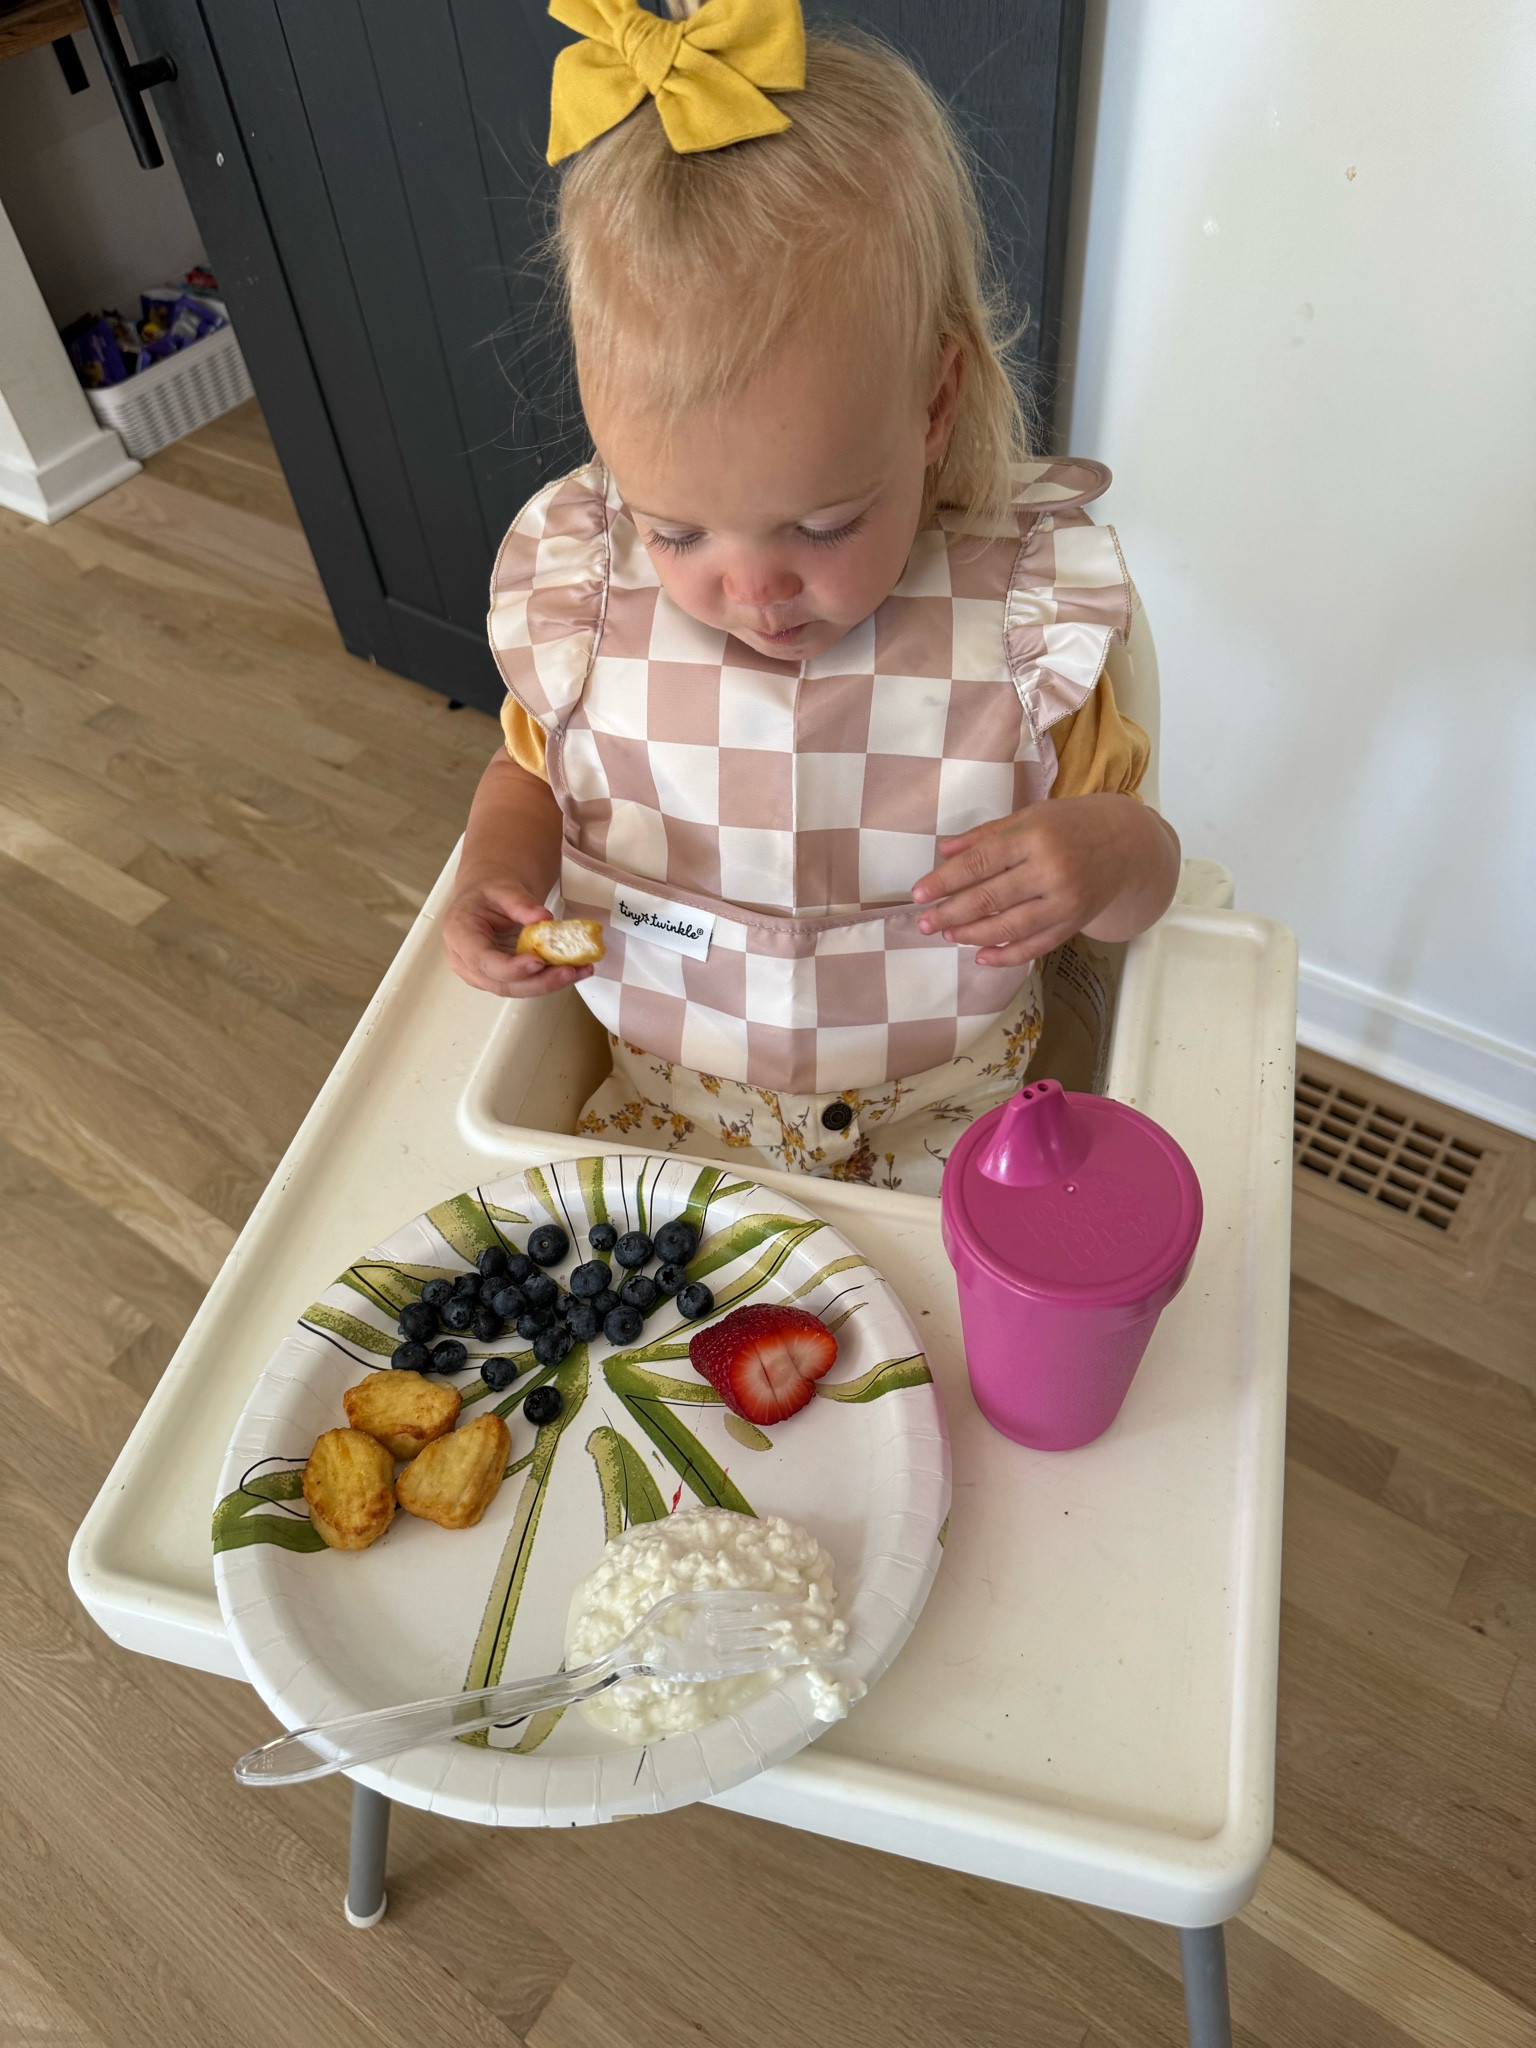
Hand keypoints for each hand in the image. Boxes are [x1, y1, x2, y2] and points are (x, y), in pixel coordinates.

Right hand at [442, 872, 594, 997]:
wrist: (485, 900)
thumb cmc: (488, 894)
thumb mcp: (502, 888)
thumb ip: (520, 903)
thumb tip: (544, 918)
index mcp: (460, 936)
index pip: (483, 960)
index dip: (510, 967)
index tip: (538, 962)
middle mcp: (467, 962)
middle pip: (503, 983)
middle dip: (539, 981)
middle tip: (569, 971)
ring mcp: (484, 975)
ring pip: (518, 989)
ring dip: (551, 983)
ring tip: (580, 970)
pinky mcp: (503, 979)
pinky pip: (527, 984)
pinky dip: (551, 978)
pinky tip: (574, 970)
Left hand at [911, 793, 1179, 967]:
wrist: (1127, 844)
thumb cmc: (1069, 825)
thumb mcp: (1030, 816)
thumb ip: (986, 835)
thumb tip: (944, 851)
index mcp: (1034, 836)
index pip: (980, 862)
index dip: (945, 880)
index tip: (918, 894)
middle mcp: (1050, 869)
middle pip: (990, 898)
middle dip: (951, 913)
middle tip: (924, 923)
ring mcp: (1065, 900)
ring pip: (1011, 926)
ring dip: (974, 934)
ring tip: (948, 935)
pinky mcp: (1075, 922)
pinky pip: (1036, 945)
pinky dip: (1007, 955)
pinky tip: (981, 956)